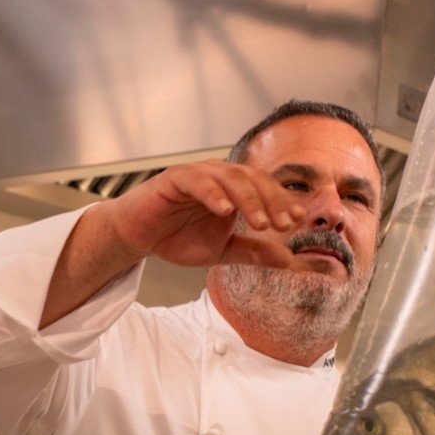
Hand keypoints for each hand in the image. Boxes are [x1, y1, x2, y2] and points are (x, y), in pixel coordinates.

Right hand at [99, 160, 298, 269]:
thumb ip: (253, 252)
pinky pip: (198, 181)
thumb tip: (289, 260)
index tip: (297, 220)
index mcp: (234, 188)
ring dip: (248, 199)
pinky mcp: (174, 178)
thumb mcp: (221, 251)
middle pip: (253, 179)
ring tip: (259, 222)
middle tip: (282, 224)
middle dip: (271, 201)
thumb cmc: (177, 238)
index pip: (265, 188)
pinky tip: (225, 211)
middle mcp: (219, 176)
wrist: (138, 237)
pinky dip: (213, 193)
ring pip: (230, 177)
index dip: (282, 202)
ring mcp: (197, 174)